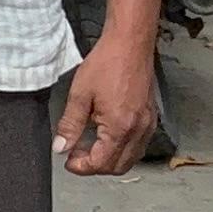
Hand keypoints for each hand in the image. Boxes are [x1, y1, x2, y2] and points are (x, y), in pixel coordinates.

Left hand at [54, 31, 157, 174]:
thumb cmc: (106, 64)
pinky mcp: (151, 118)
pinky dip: (122, 148)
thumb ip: (69, 125)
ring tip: (88, 145)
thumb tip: (61, 147)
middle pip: (117, 166)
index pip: (100, 163)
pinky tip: (106, 136)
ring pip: (130, 158)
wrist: (130, 44)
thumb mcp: (80, 95)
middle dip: (95, 166)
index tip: (67, 161)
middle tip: (75, 153)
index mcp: (120, 127)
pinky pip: (138, 145)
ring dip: (109, 159)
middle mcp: (138, 131)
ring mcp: (147, 125)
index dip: (81, 167)